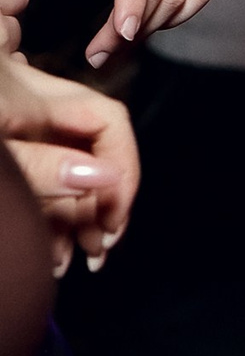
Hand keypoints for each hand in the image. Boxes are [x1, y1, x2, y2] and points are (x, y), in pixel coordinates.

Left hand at [0, 54, 138, 277]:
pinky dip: (48, 214)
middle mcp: (28, 108)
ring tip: (77, 259)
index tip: (112, 218)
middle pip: (88, 150)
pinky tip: (50, 250)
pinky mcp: (3, 151)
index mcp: (33, 95)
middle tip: (99, 249)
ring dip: (74, 217)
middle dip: (101, 202)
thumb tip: (104, 177)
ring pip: (62, 171)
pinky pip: (36, 181)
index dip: (123, 168)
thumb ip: (43, 165)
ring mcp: (13, 128)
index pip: (107, 121)